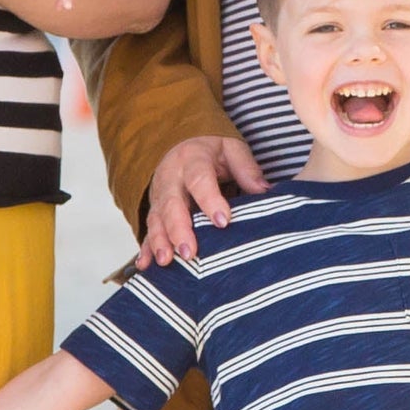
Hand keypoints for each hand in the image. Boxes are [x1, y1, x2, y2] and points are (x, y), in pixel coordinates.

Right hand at [140, 133, 265, 266]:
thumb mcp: (231, 148)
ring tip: (166, 261)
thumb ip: (246, 168)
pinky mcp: (154, 210)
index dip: (210, 200)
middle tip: (189, 252)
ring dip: (160, 241)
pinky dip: (145, 249)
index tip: (223, 221)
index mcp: (192, 159)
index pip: (200, 179)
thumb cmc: (211, 150)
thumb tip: (265, 191)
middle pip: (172, 204)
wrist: (181, 143)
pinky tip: (146, 265)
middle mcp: (171, 178)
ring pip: (156, 219)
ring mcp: (159, 196)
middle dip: (178, 229)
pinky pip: (148, 230)